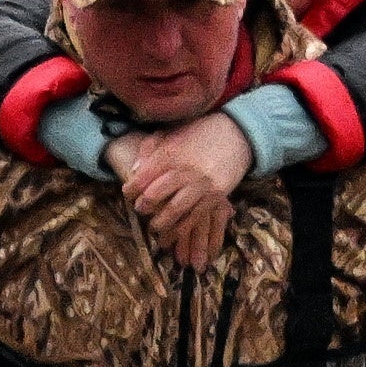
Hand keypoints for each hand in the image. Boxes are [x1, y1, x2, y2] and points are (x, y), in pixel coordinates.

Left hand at [114, 112, 256, 272]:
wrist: (237, 133)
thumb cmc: (199, 132)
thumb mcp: (173, 133)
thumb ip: (151, 149)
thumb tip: (134, 170)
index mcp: (171, 154)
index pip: (143, 177)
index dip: (131, 189)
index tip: (129, 193)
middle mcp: (186, 171)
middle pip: (155, 195)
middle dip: (144, 206)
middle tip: (141, 208)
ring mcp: (202, 185)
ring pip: (174, 211)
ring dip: (160, 222)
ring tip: (155, 225)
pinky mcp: (216, 196)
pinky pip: (195, 218)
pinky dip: (182, 229)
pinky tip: (173, 234)